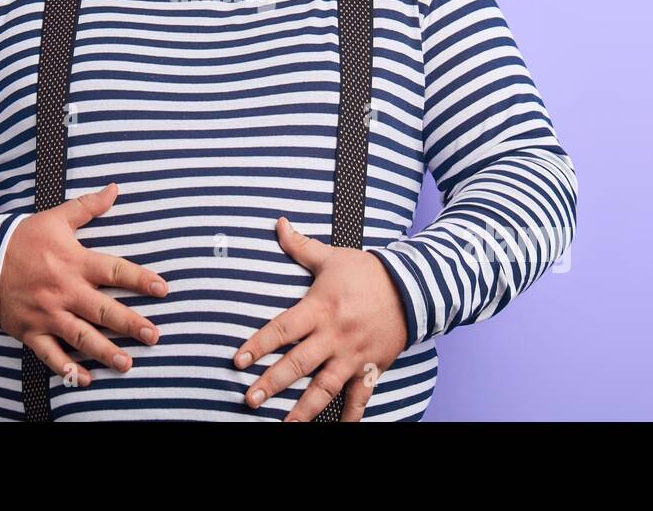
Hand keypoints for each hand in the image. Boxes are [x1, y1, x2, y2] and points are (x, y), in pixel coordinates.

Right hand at [0, 182, 167, 385]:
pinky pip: (50, 355)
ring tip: (127, 363)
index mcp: (75, 262)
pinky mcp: (30, 331)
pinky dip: (67, 370)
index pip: (115, 271)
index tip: (163, 289)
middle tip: (155, 336)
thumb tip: (116, 188)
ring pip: (81, 337)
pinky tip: (85, 380)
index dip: (140, 279)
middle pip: (103, 310)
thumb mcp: (55, 218)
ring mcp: (47, 314)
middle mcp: (64, 291)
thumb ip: (88, 206)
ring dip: (105, 352)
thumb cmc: (22, 239)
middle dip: (130, 324)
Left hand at [233, 216, 408, 421]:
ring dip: (304, 409)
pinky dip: (351, 417)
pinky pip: (360, 397)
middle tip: (250, 399)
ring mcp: (353, 355)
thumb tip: (278, 223)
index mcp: (319, 309)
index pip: (282, 329)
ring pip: (325, 388)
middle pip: (298, 364)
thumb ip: (300, 246)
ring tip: (284, 425)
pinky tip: (339, 430)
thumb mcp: (332, 257)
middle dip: (272, 384)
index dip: (258, 346)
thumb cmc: (367, 272)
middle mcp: (333, 336)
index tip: (238, 361)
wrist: (413, 287)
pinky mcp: (371, 367)